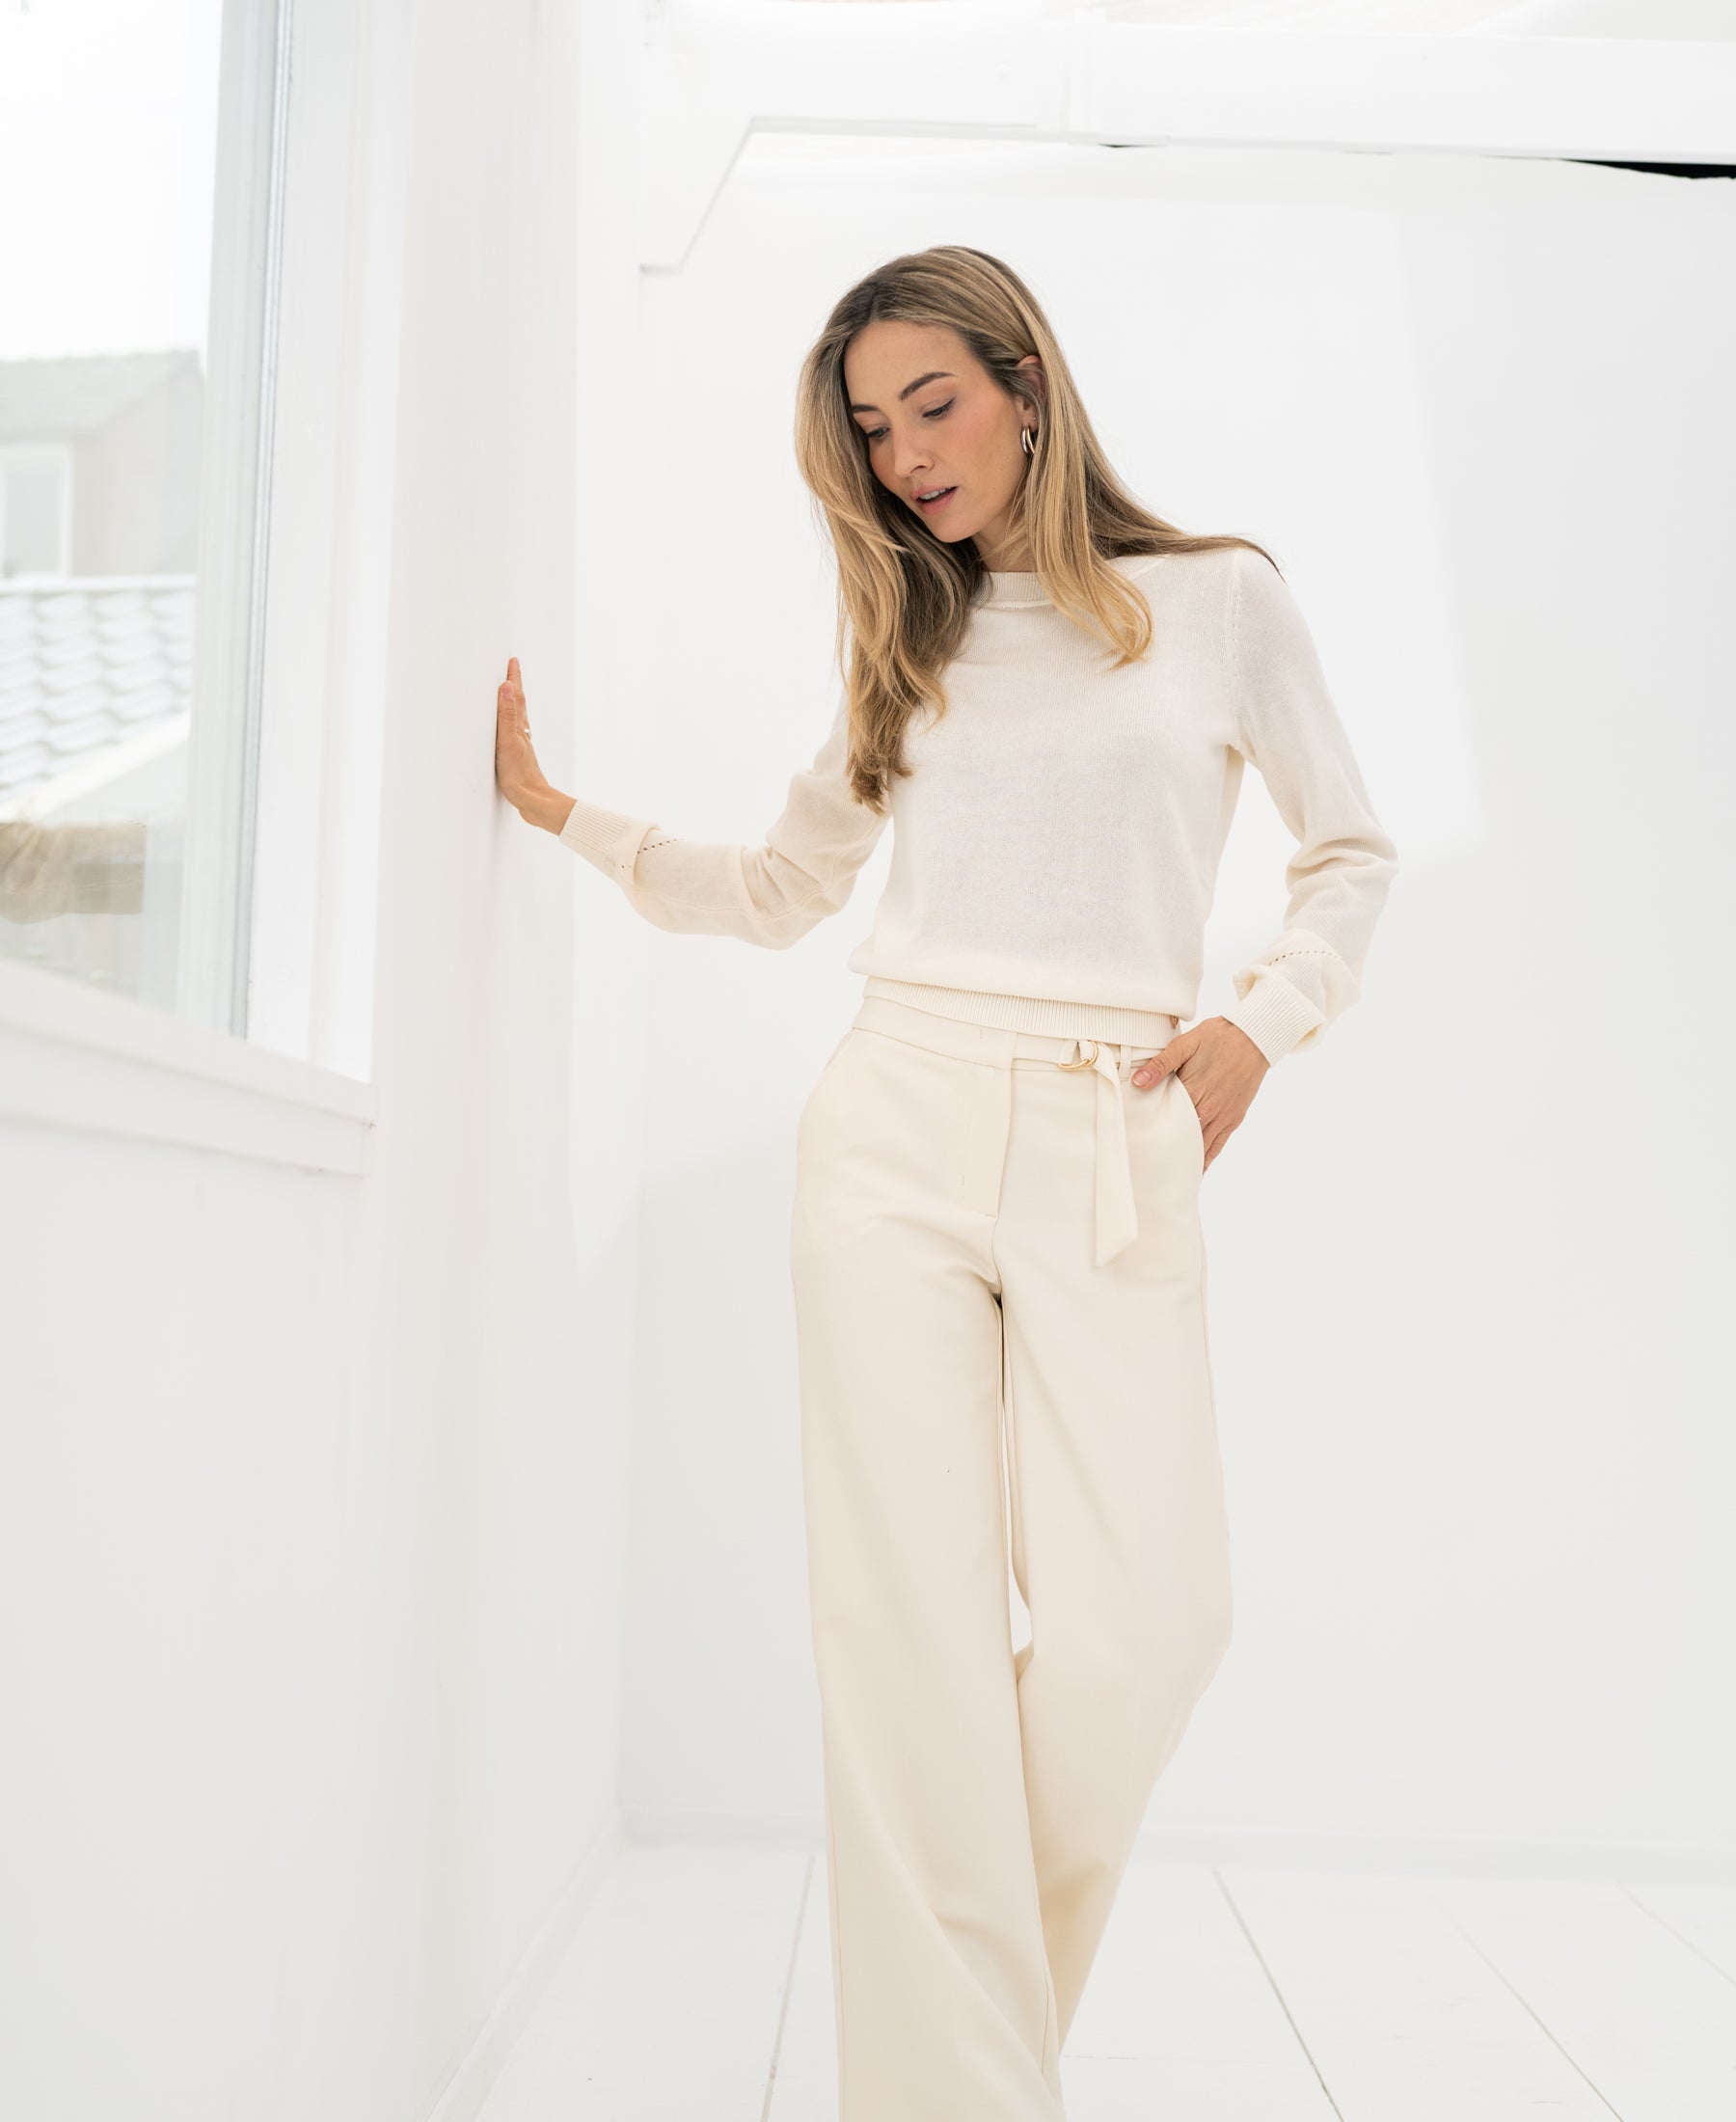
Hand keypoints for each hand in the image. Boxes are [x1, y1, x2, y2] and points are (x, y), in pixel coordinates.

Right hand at [495, 657, 545, 811]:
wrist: (533, 801)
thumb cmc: (519, 774)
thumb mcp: (508, 741)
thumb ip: (507, 715)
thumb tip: (506, 687)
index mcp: (518, 728)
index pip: (516, 697)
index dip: (514, 679)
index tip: (513, 661)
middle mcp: (522, 734)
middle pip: (519, 704)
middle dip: (514, 687)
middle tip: (512, 670)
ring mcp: (521, 746)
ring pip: (518, 718)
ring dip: (513, 704)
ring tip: (511, 694)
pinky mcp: (518, 758)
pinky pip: (513, 733)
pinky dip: (511, 724)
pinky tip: (511, 731)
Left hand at [1129, 1017, 1268, 1172]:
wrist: (1254, 1037)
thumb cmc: (1218, 1038)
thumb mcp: (1186, 1044)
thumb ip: (1162, 1064)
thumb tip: (1138, 1081)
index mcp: (1193, 1090)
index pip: (1166, 1119)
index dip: (1151, 1132)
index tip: (1137, 1145)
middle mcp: (1208, 1108)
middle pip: (1181, 1136)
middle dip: (1165, 1150)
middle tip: (1146, 1166)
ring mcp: (1223, 1116)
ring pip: (1200, 1146)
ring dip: (1185, 1158)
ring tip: (1167, 1173)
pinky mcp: (1234, 1118)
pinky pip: (1218, 1145)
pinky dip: (1206, 1159)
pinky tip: (1196, 1169)